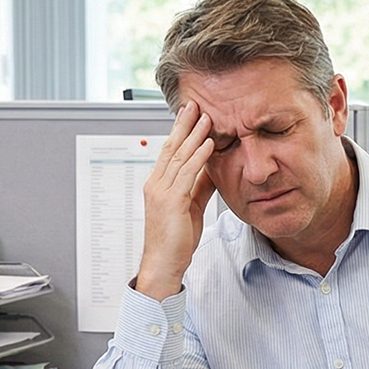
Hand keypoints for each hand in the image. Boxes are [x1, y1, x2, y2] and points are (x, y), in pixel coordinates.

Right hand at [134, 100, 217, 299]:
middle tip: (194, 104)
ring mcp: (161, 192)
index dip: (180, 131)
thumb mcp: (191, 207)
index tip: (189, 114)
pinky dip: (199, 157)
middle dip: (184, 125)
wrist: (163, 264)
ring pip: (179, 156)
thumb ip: (199, 187)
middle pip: (171, 147)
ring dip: (194, 135)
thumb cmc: (175, 240)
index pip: (169, 151)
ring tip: (206, 117)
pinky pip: (187, 174)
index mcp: (159, 185)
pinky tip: (209, 144)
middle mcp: (156, 184)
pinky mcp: (171, 202)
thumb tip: (212, 170)